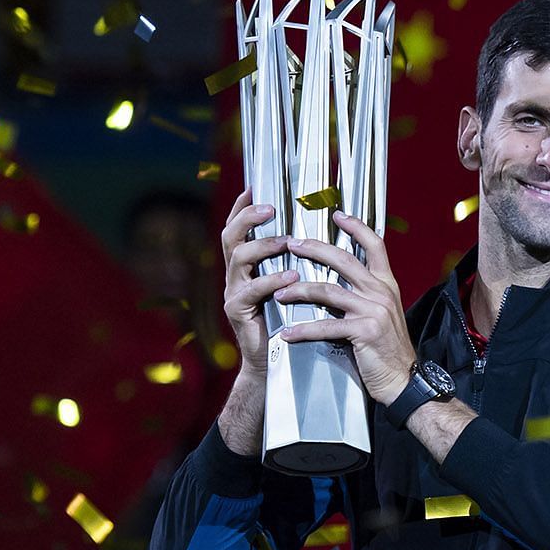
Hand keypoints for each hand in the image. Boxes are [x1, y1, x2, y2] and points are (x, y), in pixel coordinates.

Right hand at [219, 187, 298, 377]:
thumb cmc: (292, 320)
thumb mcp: (293, 286)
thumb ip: (296, 261)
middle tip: (271, 209)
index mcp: (248, 265)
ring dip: (263, 246)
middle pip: (231, 236)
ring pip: (238, 258)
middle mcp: (236, 275)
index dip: (243, 207)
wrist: (279, 362)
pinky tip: (290, 276)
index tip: (255, 187)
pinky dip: (272, 280)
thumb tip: (319, 234)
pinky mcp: (238, 311)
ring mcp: (234, 292)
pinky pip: (252, 289)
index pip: (240, 228)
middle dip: (248, 217)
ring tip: (286, 241)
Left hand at [274, 209, 415, 403]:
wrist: (405, 380)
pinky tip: (287, 333)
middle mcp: (382, 292)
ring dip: (300, 290)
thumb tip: (340, 282)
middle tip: (292, 244)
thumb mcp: (383, 313)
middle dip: (315, 249)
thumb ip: (366, 295)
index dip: (356, 227)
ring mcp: (374, 310)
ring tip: (279, 293)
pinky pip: (326, 326)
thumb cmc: (389, 350)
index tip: (337, 215)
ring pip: (329, 290)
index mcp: (387, 284)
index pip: (374, 245)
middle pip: (344, 259)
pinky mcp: (364, 331)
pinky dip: (303, 330)